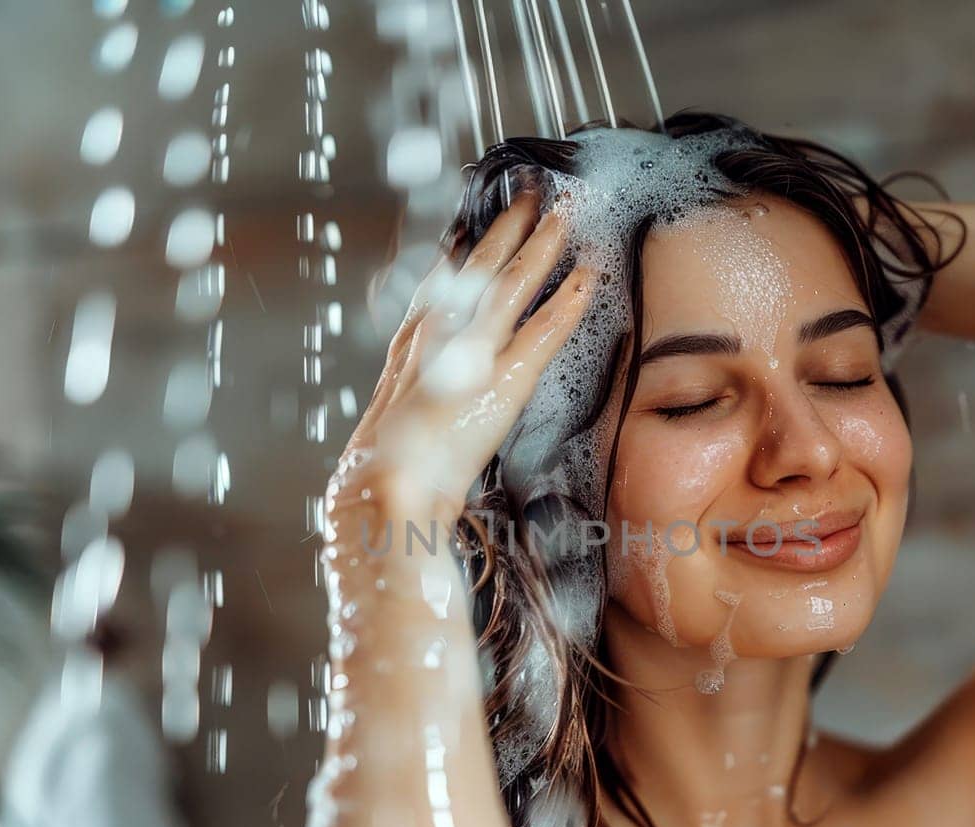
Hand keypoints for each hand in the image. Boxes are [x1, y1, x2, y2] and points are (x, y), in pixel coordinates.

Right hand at [331, 190, 592, 526]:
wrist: (386, 484)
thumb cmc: (388, 465)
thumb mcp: (394, 415)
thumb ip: (409, 392)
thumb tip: (420, 390)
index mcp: (413, 343)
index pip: (441, 282)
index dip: (462, 251)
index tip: (474, 225)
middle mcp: (441, 335)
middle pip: (478, 268)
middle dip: (505, 228)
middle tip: (527, 193)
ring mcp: (475, 352)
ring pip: (513, 285)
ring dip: (541, 247)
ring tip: (564, 216)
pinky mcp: (506, 378)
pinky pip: (545, 331)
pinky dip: (568, 302)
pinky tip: (588, 279)